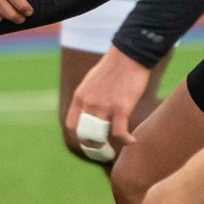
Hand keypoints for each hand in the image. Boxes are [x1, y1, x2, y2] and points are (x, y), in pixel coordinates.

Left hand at [67, 46, 153, 162]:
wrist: (128, 55)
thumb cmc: (113, 67)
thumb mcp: (91, 81)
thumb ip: (88, 96)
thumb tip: (89, 108)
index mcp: (80, 97)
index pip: (72, 124)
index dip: (79, 134)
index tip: (88, 138)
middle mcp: (89, 104)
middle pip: (85, 134)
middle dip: (92, 144)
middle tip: (102, 148)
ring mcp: (104, 107)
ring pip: (100, 136)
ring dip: (108, 144)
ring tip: (115, 146)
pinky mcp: (121, 108)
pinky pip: (120, 133)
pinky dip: (126, 140)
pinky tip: (131, 141)